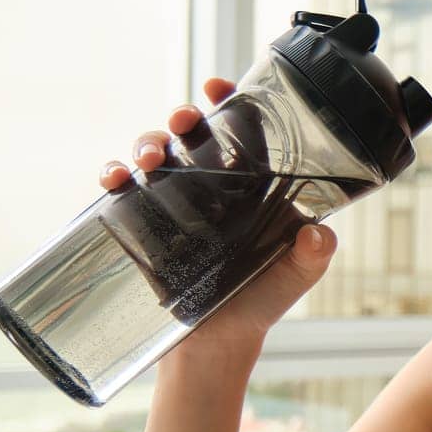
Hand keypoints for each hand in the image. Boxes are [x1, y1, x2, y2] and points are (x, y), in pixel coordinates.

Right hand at [97, 78, 337, 353]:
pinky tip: (115, 180)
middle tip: (185, 120)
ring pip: (155, 153)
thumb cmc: (260, 303)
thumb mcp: (295, 277)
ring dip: (148, 142)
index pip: (242, 131)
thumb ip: (312, 256)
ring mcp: (174, 201)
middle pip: (193, 134)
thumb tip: (318, 235)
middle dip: (184, 116)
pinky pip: (121, 189)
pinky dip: (113, 174)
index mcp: (252, 185)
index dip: (230, 101)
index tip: (219, 84)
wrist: (215, 346)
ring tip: (151, 158)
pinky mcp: (142, 223)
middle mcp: (212, 186)